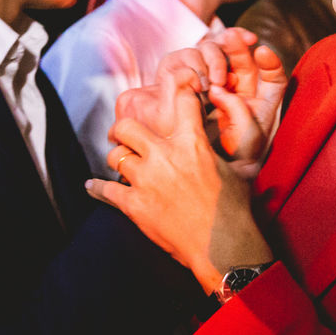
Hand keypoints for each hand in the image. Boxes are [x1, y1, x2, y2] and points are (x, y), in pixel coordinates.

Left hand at [88, 67, 271, 293]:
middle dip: (123, 130)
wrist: (224, 246)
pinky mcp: (134, 204)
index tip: (170, 91)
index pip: (179, 99)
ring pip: (116, 156)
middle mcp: (165, 155)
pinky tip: (92, 186)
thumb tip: (228, 110)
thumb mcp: (243, 165)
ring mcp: (147, 179)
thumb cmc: (234, 207)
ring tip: (121, 163)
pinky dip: (97, 188)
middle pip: (127, 126)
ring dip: (118, 159)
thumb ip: (236, 135)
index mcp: (192, 142)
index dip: (176, 89)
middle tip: (123, 135)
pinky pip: (105, 189)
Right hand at [153, 28, 286, 177]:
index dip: (270, 62)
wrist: (198, 171)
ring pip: (220, 63)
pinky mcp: (195, 92)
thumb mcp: (244, 141)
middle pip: (245, 63)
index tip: (261, 51)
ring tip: (213, 75)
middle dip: (238, 48)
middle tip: (230, 38)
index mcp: (262, 106)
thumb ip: (237, 113)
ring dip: (217, 58)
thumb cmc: (230, 163)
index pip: (273, 78)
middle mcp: (242, 96)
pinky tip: (195, 75)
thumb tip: (218, 89)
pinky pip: (196, 71)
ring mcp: (218, 93)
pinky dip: (196, 67)